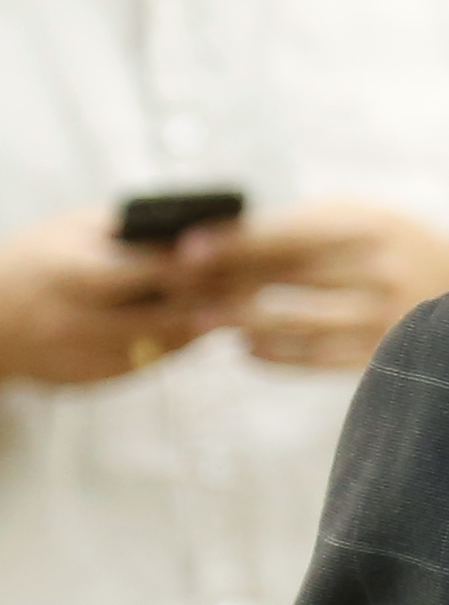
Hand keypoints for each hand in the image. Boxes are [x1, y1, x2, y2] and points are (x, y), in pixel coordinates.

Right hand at [0, 204, 228, 385]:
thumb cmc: (38, 260)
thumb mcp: (73, 230)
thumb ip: (132, 229)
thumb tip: (203, 226)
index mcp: (72, 272)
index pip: (150, 271)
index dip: (198, 266)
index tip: (238, 257)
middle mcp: (78, 319)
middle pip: (168, 314)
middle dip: (214, 299)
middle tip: (254, 284)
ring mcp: (86, 355)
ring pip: (170, 343)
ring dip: (206, 323)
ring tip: (240, 302)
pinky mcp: (95, 378)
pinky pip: (153, 360)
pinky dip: (179, 341)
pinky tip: (198, 322)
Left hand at [201, 199, 448, 369]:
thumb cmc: (389, 244)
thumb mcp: (355, 219)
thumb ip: (298, 229)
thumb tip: (217, 245)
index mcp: (370, 230)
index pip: (288, 235)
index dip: (235, 243)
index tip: (186, 248)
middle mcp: (380, 274)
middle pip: (284, 280)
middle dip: (225, 282)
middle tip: (177, 286)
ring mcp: (383, 319)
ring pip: (292, 323)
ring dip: (239, 321)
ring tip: (200, 319)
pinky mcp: (380, 355)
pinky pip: (312, 359)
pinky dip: (272, 354)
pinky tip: (244, 346)